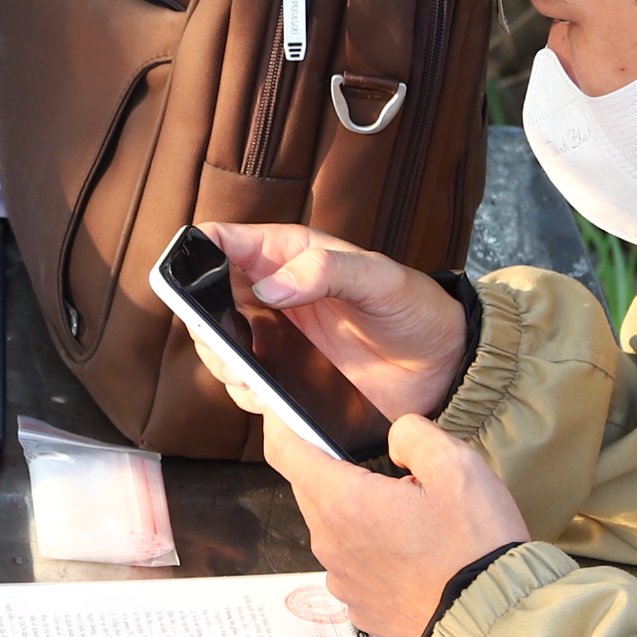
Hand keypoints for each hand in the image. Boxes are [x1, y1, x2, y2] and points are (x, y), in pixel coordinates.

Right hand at [205, 220, 472, 421]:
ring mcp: (276, 340)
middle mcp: (273, 296)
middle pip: (206, 300)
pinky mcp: (285, 380)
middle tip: (226, 340)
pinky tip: (269, 394)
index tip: (194, 277)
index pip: (224, 242)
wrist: (443, 368)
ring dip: (222, 361)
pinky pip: (246, 388)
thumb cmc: (416, 310)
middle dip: (202, 320)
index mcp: (288, 255)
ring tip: (250, 372)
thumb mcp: (381, 278)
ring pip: (219, 347)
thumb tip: (268, 286)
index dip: (199, 253)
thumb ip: (326, 270)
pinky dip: (247, 393)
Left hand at [256, 409, 529, 636]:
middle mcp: (331, 544)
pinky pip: (355, 567)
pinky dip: (374, 554)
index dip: (280, 424)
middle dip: (339, 472)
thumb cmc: (475, 546)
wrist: (494, 621)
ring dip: (361, 516)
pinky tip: (415, 557)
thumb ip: (413, 434)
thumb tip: (395, 438)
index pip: (285, 453)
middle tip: (390, 472)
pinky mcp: (361, 607)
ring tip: (414, 521)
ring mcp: (343, 581)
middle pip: (312, 491)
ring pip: (335, 530)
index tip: (280, 411)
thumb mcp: (456, 465)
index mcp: (344, 502)